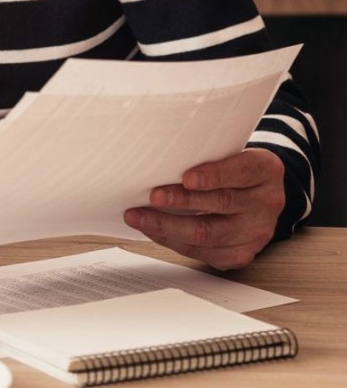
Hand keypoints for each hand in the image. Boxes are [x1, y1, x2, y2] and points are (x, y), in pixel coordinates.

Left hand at [123, 148, 285, 269]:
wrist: (255, 194)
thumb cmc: (230, 168)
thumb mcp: (227, 153)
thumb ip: (204, 155)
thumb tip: (157, 161)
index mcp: (266, 170)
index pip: (242, 171)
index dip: (214, 175)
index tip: (186, 177)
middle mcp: (267, 202)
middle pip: (222, 203)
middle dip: (182, 201)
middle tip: (153, 196)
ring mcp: (258, 232)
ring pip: (210, 234)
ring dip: (168, 226)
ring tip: (138, 217)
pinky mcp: (242, 253)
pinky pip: (205, 253)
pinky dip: (173, 241)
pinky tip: (153, 231)